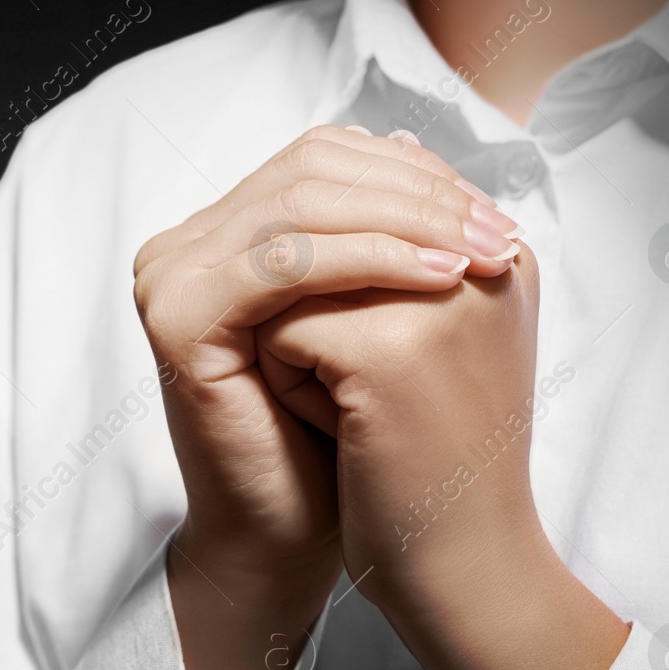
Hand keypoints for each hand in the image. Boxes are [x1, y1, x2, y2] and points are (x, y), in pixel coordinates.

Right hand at [132, 126, 525, 669]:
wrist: (289, 534)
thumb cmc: (335, 437)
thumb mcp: (365, 314)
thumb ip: (370, 230)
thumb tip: (410, 135)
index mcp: (220, 234)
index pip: (321, 160)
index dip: (415, 175)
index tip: (498, 217)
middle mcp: (184, 246)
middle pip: (310, 171)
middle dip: (418, 195)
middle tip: (498, 234)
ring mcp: (170, 277)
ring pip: (302, 206)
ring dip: (407, 222)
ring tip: (481, 256)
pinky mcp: (177, 318)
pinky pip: (286, 262)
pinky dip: (369, 262)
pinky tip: (437, 280)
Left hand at [257, 225, 626, 669]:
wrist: (457, 570)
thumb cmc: (433, 463)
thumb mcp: (429, 337)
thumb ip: (405, 248)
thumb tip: (383, 146)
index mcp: (503, 250)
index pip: (377, 197)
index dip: (338, 273)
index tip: (374, 356)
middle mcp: (485, 258)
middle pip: (329, 228)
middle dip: (314, 304)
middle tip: (364, 391)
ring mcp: (440, 299)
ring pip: (296, 277)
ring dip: (299, 340)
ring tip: (354, 405)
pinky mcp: (388, 349)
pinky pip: (282, 331)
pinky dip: (291, 384)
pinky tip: (346, 432)